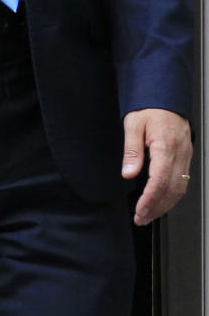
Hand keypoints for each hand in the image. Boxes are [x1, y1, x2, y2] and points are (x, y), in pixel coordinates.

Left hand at [122, 108, 191, 224]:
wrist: (166, 97)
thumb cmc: (149, 107)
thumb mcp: (133, 123)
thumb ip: (132, 149)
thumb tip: (128, 172)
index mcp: (166, 146)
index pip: (160, 181)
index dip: (150, 199)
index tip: (139, 211)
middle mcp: (180, 155)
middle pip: (172, 190)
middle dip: (156, 208)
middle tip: (141, 218)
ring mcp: (185, 157)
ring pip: (179, 189)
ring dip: (164, 205)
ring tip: (148, 215)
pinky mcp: (186, 158)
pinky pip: (182, 182)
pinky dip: (172, 196)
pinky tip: (161, 201)